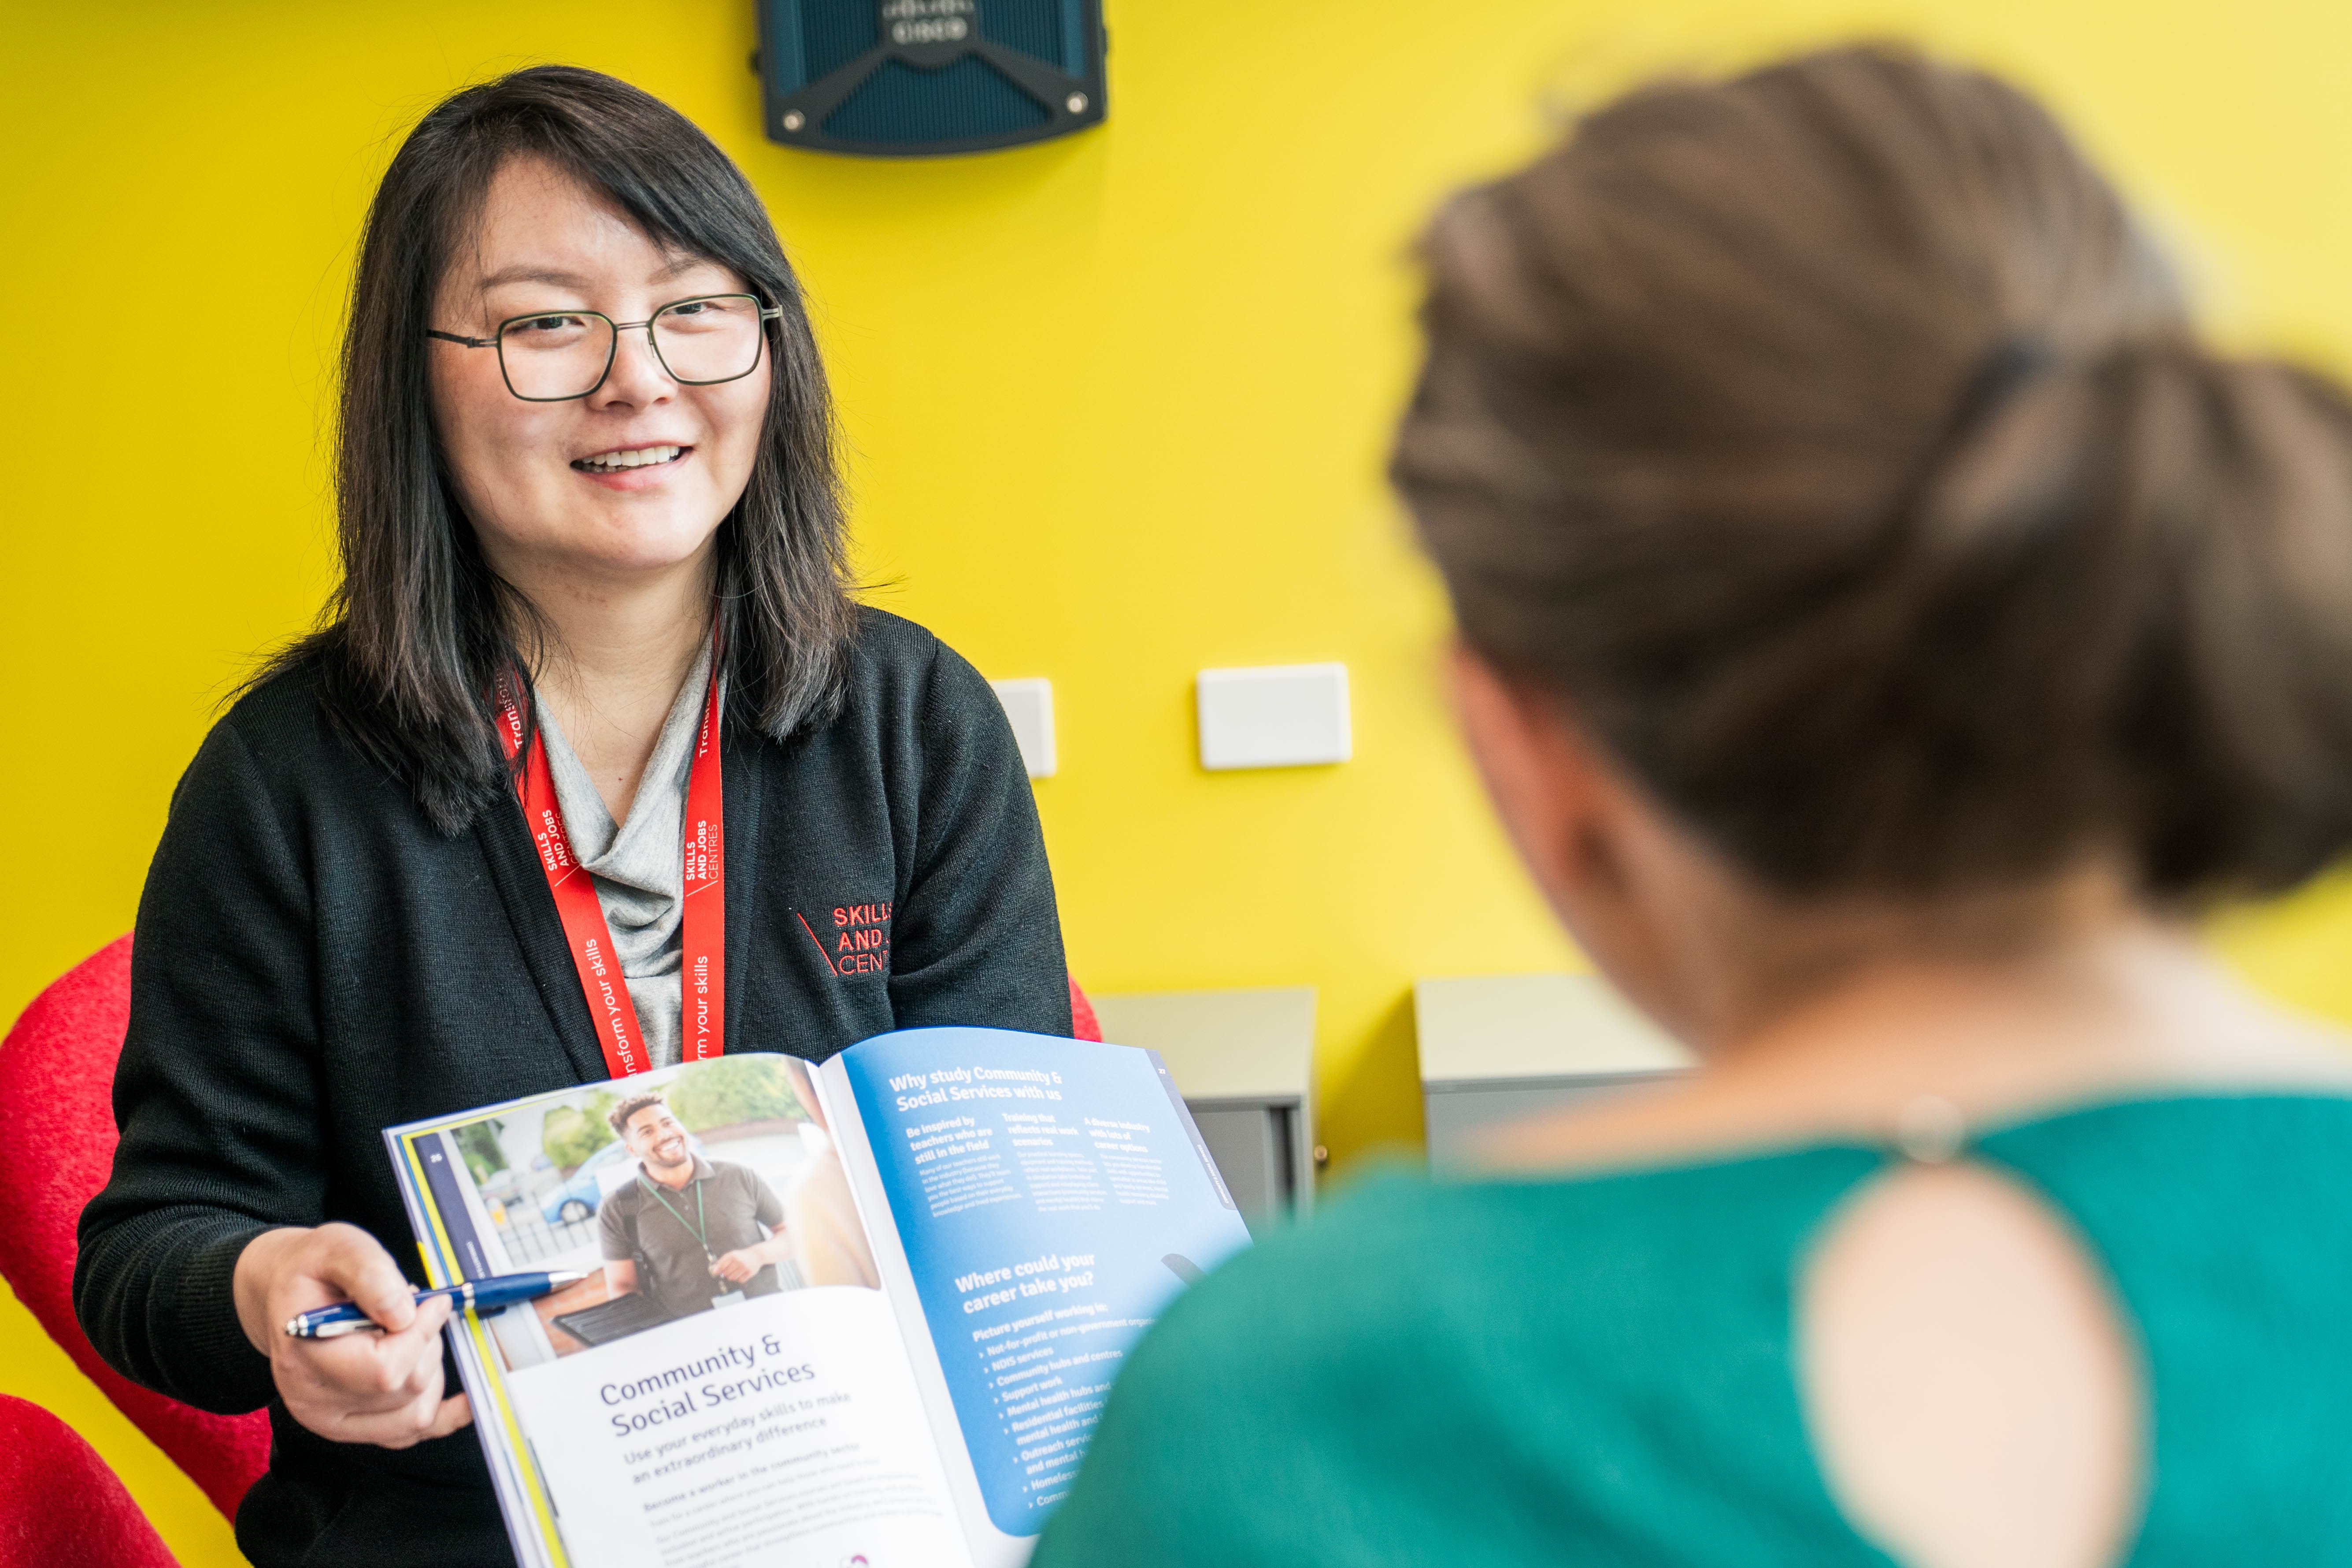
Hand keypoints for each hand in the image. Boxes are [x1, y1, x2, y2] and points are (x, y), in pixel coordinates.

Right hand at [232, 1224, 473, 1449]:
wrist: (286, 1294)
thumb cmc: (311, 1272)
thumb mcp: (338, 1249)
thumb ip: (371, 1276)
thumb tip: (404, 1313)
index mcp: (304, 1360)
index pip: (384, 1370)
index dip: (421, 1333)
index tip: (433, 1302)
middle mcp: (314, 1402)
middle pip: (404, 1390)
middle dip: (426, 1344)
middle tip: (414, 1311)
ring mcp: (333, 1422)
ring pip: (414, 1415)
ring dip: (431, 1371)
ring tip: (410, 1335)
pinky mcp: (355, 1428)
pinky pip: (409, 1435)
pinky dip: (443, 1416)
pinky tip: (462, 1399)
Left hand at [710, 1247, 766, 1283]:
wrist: (757, 1254)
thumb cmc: (742, 1255)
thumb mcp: (733, 1254)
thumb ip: (723, 1261)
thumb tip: (713, 1268)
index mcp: (733, 1255)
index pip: (721, 1265)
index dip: (717, 1270)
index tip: (715, 1273)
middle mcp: (738, 1261)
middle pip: (726, 1273)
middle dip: (726, 1273)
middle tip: (729, 1270)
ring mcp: (744, 1267)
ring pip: (732, 1278)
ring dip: (732, 1276)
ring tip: (736, 1271)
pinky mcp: (750, 1272)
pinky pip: (740, 1280)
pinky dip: (739, 1278)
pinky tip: (742, 1273)